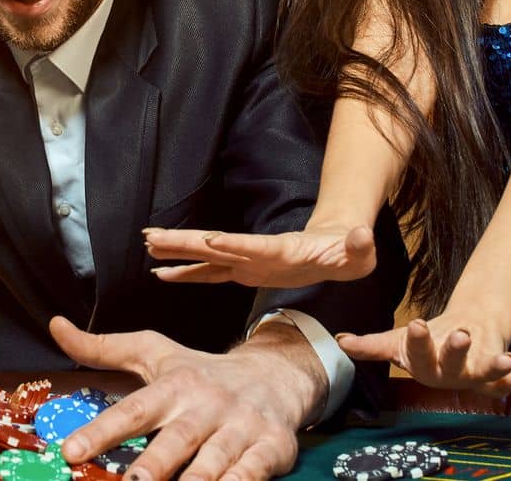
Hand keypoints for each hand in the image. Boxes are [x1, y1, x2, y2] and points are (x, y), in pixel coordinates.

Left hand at [49, 316, 322, 480]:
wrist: (276, 374)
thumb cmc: (202, 371)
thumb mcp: (153, 352)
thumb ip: (102, 347)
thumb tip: (56, 326)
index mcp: (175, 384)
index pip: (133, 409)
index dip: (102, 430)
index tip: (71, 451)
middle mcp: (207, 405)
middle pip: (177, 438)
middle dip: (154, 464)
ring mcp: (241, 427)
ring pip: (215, 460)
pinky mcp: (271, 448)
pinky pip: (252, 472)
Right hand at [143, 224, 375, 288]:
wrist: (338, 246)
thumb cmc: (350, 250)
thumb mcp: (359, 250)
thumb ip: (358, 245)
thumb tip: (363, 235)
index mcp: (281, 248)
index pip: (253, 246)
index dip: (232, 245)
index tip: (207, 241)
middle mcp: (257, 251)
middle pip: (215, 245)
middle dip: (185, 242)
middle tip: (152, 237)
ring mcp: (248, 260)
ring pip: (206, 256)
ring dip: (178, 253)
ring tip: (148, 247)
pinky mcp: (245, 271)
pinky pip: (210, 274)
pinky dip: (187, 274)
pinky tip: (164, 275)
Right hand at [337, 315, 510, 396]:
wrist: (456, 344)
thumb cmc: (426, 343)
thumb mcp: (397, 341)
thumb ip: (370, 345)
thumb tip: (339, 341)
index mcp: (423, 365)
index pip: (418, 352)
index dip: (419, 341)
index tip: (417, 323)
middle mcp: (450, 374)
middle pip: (451, 363)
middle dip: (456, 351)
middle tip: (460, 336)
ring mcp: (475, 376)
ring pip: (484, 372)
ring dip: (495, 367)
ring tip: (507, 360)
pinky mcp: (498, 376)